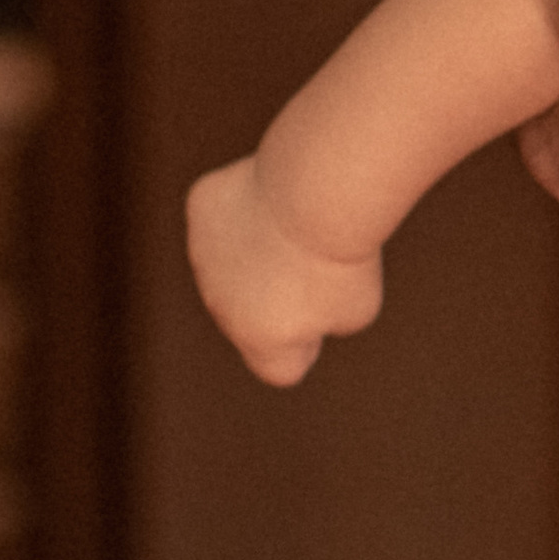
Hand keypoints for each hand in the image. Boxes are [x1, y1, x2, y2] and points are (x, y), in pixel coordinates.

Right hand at [185, 155, 383, 385]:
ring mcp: (203, 256)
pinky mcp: (201, 209)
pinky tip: (275, 191)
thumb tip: (296, 300)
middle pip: (257, 308)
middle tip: (321, 257)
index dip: (311, 343)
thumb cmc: (343, 255)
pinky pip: (230, 210)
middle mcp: (222, 307)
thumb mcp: (357, 305)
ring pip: (238, 257)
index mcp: (261, 342)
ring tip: (299, 221)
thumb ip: (326, 319)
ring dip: (265, 246)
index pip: (282, 368)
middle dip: (284, 290)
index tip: (329, 312)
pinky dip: (252, 201)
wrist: (315, 193)